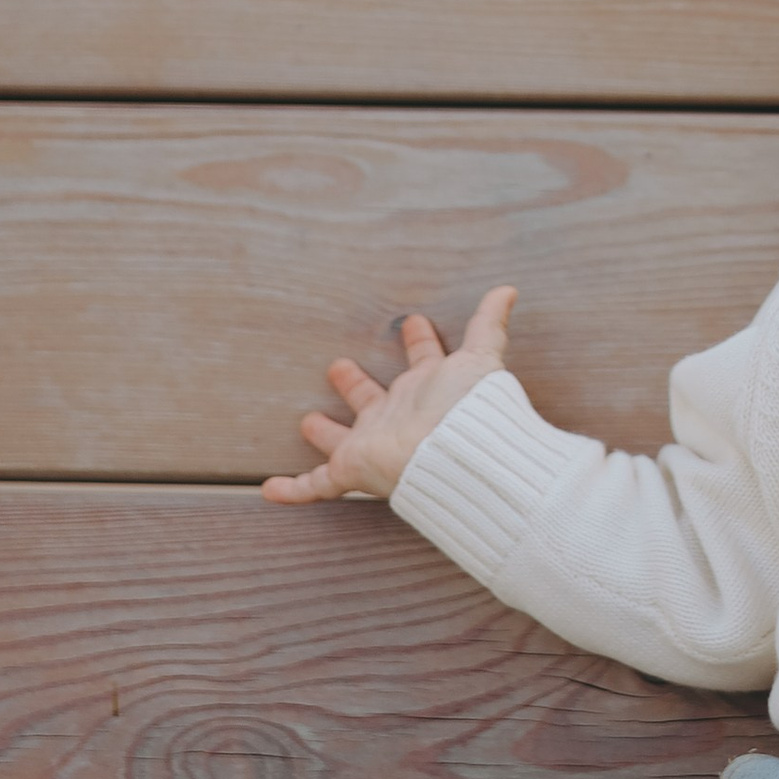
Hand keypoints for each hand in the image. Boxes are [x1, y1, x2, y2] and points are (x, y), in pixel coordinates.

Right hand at [261, 288, 516, 506]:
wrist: (457, 455)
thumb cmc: (468, 407)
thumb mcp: (481, 357)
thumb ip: (490, 323)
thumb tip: (510, 288)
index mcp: (428, 390)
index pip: (424, 361)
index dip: (421, 342)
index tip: (415, 321)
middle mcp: (398, 417)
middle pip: (373, 400)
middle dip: (357, 385)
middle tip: (339, 367)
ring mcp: (373, 445)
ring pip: (342, 440)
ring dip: (326, 434)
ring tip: (308, 421)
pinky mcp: (352, 469)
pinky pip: (316, 484)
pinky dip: (292, 489)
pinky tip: (269, 489)